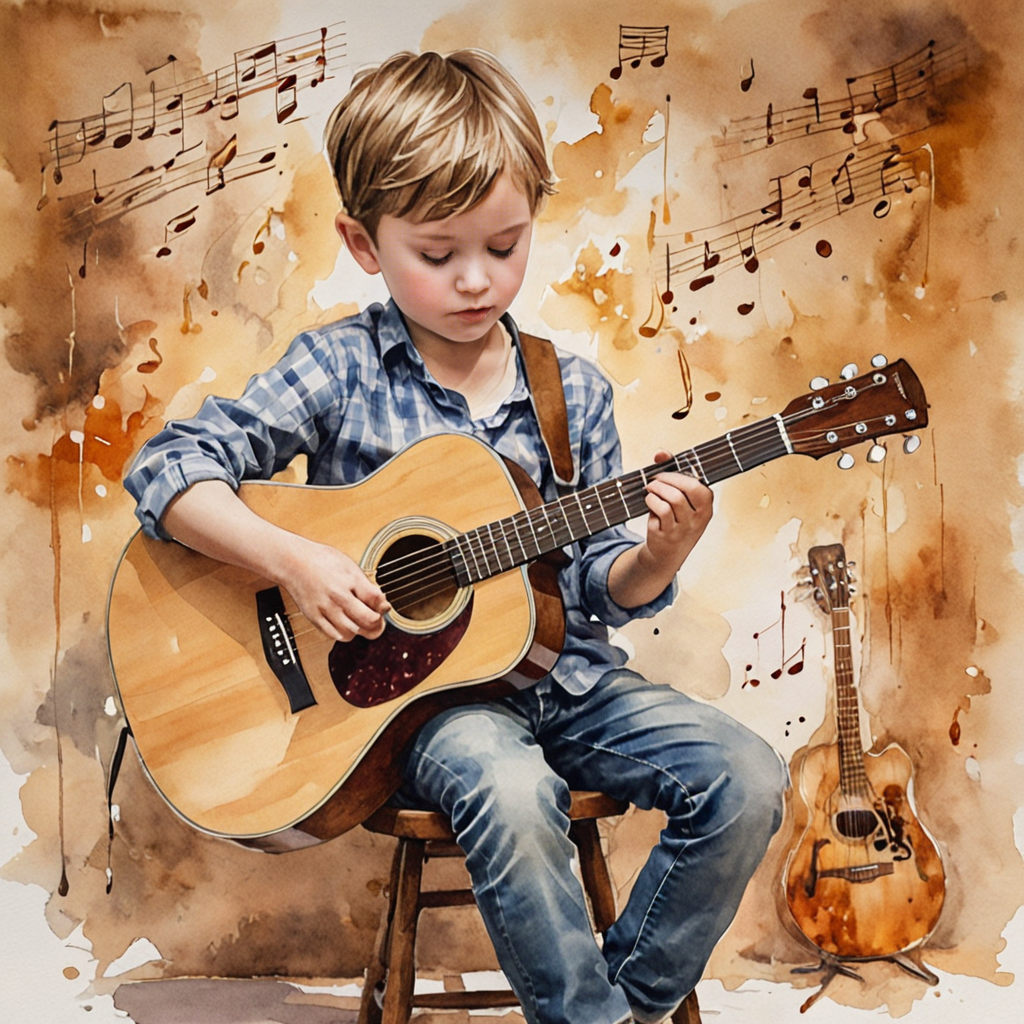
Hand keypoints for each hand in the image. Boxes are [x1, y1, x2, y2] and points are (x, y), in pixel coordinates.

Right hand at [278, 537, 391, 642]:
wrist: (293, 562)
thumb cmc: (322, 561)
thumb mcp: (349, 566)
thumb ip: (367, 586)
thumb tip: (383, 604)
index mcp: (349, 580)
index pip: (376, 600)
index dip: (384, 607)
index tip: (383, 607)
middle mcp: (338, 596)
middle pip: (367, 620)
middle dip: (377, 623)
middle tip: (376, 619)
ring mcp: (325, 608)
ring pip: (352, 632)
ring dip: (361, 630)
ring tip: (360, 622)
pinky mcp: (314, 617)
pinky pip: (334, 635)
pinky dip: (344, 634)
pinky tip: (346, 625)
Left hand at [639, 449, 713, 573]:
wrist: (666, 555)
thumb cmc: (673, 520)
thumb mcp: (679, 500)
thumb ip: (672, 473)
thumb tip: (660, 452)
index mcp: (706, 508)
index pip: (700, 486)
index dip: (681, 473)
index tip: (666, 470)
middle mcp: (699, 519)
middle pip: (689, 488)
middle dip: (668, 478)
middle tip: (655, 479)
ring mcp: (684, 528)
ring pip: (673, 498)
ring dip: (657, 489)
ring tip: (650, 489)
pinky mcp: (668, 535)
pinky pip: (661, 510)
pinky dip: (652, 501)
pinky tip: (650, 502)